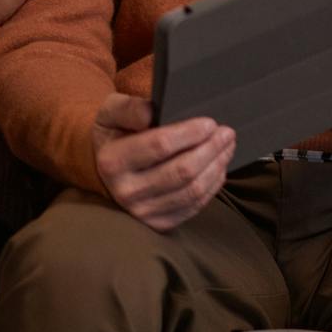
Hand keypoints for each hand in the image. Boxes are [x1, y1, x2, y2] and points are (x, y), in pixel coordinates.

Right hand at [91, 93, 234, 232]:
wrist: (105, 171)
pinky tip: (218, 168)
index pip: (159, 145)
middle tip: (227, 133)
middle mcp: (126, 191)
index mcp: (113, 162)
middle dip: (210, 149)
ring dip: (216, 166)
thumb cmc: (114, 135)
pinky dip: (212, 185)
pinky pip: (194, 205)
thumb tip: (150, 113)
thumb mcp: (110, 112)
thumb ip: (128, 107)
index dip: (189, 133)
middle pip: (182, 171)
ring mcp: (143, 212)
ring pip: (192, 190)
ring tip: (226, 147)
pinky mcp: (159, 223)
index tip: (209, 122)